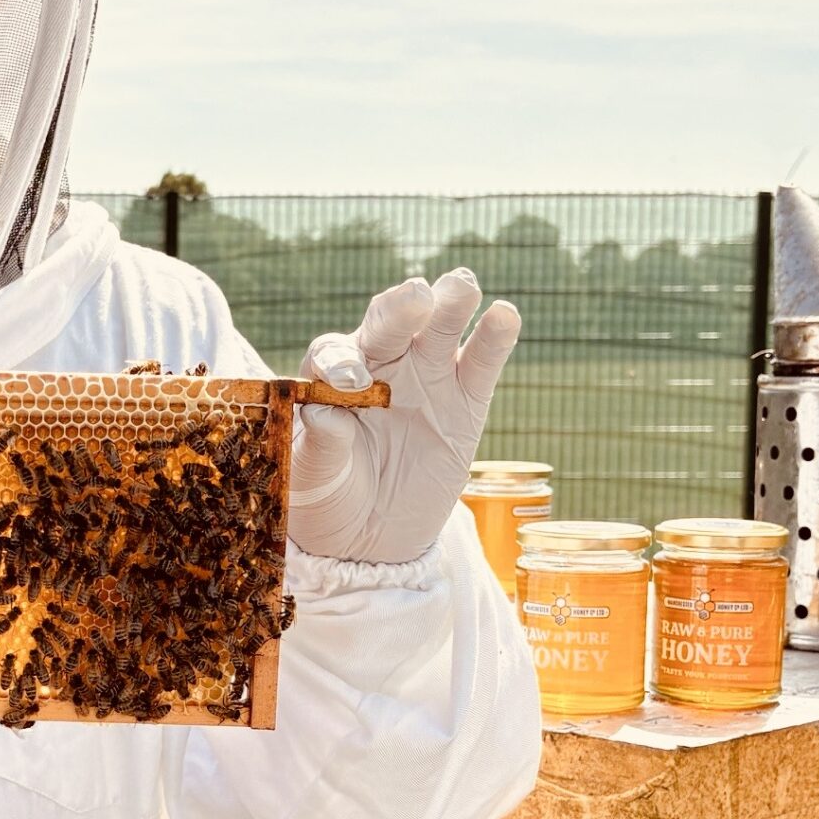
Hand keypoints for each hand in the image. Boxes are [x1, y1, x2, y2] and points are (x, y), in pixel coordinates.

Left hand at [288, 269, 520, 564]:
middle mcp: (379, 362)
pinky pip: (481, 364)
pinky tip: (504, 314)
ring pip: (439, 329)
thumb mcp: (313, 477)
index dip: (340, 361)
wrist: (371, 533)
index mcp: (331, 374)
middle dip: (400, 309)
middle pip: (388, 324)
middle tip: (415, 297)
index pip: (333, 353)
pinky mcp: (466, 400)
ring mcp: (425, 376)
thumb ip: (321, 444)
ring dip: (450, 304)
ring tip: (462, 286)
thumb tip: (325, 416)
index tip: (348, 380)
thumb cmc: (329, 492)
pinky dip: (494, 338)